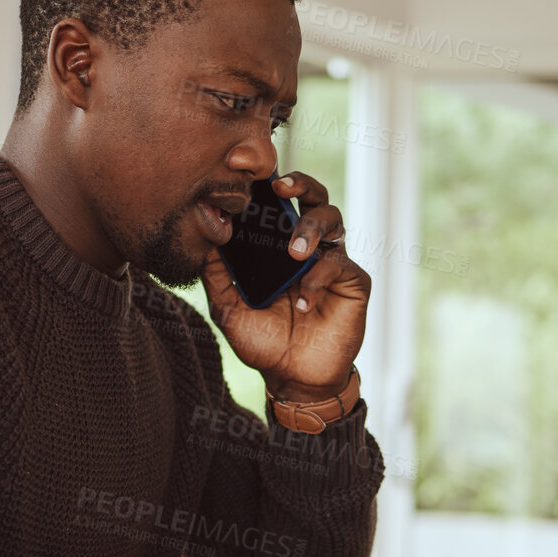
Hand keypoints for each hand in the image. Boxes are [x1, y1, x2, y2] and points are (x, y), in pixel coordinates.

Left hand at [200, 172, 368, 400]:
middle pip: (316, 198)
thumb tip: (204, 235)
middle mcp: (310, 247)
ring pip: (334, 220)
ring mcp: (333, 263)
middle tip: (281, 189)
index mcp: (280, 247)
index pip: (282, 205)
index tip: (257, 177)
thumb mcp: (228, 307)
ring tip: (295, 252)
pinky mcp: (353, 283)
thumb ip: (216, 274)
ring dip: (311, 228)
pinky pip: (340, 264)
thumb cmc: (264, 342)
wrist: (293, 378)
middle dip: (301, 184)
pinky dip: (319, 276)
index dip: (274, 185)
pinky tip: (304, 299)